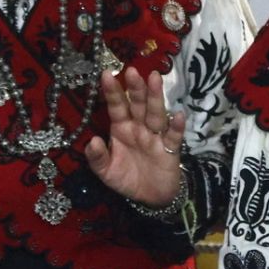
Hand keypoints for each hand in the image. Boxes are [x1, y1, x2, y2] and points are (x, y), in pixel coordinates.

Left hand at [85, 67, 185, 206]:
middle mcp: (139, 128)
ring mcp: (156, 137)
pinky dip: (176, 126)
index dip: (112, 92)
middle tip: (131, 70)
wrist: (151, 197)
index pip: (117, 107)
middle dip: (135, 88)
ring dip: (155, 97)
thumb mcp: (105, 172)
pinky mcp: (171, 149)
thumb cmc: (127, 178)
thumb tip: (92, 141)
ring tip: (154, 79)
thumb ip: (97, 158)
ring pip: (155, 114)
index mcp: (121, 129)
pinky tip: (177, 115)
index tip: (106, 75)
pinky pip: (173, 136)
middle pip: (138, 105)